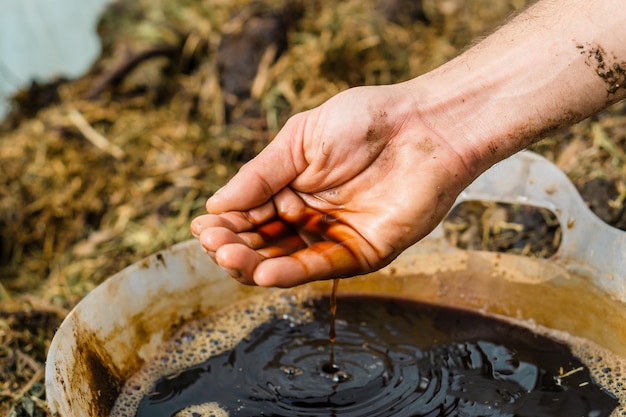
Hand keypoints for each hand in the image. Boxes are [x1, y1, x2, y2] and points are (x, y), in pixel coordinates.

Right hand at [191, 84, 473, 286]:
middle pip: (262, 242)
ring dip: (254, 263)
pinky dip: (290, 272)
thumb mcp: (299, 140)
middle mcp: (308, 216)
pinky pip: (320, 266)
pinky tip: (262, 271)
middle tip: (214, 244)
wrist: (423, 126)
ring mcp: (333, 236)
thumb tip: (215, 206)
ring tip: (229, 256)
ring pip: (285, 260)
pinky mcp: (361, 252)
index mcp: (290, 188)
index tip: (203, 228)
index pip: (249, 214)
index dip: (226, 224)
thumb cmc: (364, 121)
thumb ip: (259, 175)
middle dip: (234, 246)